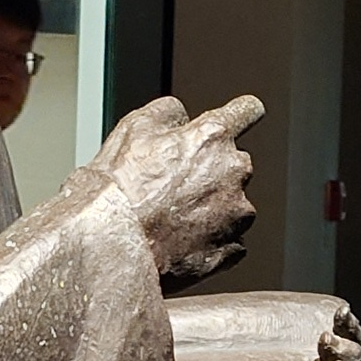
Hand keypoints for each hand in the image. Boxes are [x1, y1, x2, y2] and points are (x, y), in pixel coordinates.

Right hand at [92, 92, 261, 283]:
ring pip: (232, 205)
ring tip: (172, 220)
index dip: (241, 113)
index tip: (242, 117)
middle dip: (213, 171)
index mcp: (212, 138)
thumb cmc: (120, 190)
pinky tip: (180, 241)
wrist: (113, 245)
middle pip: (235, 164)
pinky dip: (210, 241)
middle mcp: (234, 173)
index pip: (247, 111)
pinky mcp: (231, 250)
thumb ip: (168, 112)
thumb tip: (180, 116)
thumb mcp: (133, 128)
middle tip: (174, 186)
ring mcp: (236, 215)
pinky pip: (228, 240)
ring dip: (212, 209)